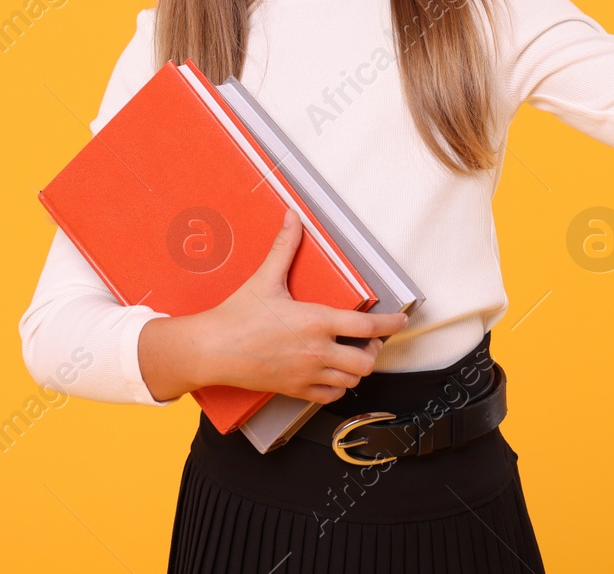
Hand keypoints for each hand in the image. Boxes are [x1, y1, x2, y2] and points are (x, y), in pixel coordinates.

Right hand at [199, 210, 410, 403]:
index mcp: (316, 321)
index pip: (368, 326)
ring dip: (357, 368)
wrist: (211, 349)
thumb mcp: (266, 278)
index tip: (401, 320)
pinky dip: (338, 386)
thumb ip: (285, 247)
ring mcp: (307, 374)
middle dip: (374, 350)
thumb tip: (293, 218)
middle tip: (369, 340)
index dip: (392, 323)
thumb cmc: (237, 316)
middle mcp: (317, 351)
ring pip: (352, 380)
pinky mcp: (295, 390)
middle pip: (366, 360)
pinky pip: (330, 396)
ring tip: (352, 354)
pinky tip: (332, 373)